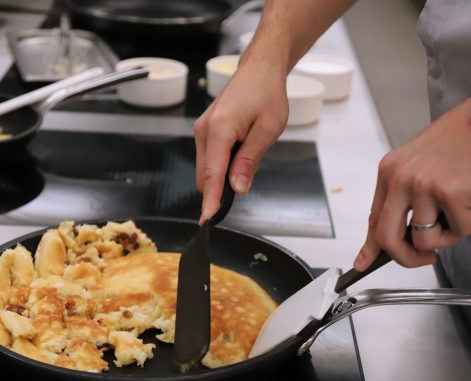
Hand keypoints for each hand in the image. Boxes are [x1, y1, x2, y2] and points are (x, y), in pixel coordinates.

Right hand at [194, 59, 288, 223]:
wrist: (259, 69)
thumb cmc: (267, 94)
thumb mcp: (268, 130)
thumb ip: (249, 161)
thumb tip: (237, 188)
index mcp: (220, 130)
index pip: (212, 176)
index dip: (211, 201)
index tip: (208, 221)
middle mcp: (204, 130)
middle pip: (205, 177)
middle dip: (220, 189)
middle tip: (245, 181)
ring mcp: (202, 130)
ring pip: (206, 169)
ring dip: (222, 175)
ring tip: (247, 156)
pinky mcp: (205, 130)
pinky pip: (209, 158)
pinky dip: (221, 165)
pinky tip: (240, 151)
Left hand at [353, 97, 470, 270]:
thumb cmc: (461, 137)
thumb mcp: (419, 161)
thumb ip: (407, 193)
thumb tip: (404, 228)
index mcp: (390, 171)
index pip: (374, 218)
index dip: (371, 246)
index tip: (365, 262)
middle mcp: (400, 178)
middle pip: (388, 238)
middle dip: (406, 258)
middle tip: (425, 258)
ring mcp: (422, 186)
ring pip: (426, 240)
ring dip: (450, 236)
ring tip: (465, 213)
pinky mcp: (449, 193)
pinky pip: (460, 229)